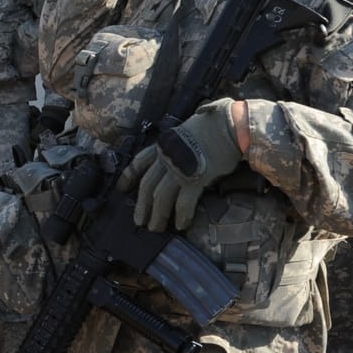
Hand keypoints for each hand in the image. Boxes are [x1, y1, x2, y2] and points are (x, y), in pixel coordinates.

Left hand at [118, 98, 242, 231]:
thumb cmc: (214, 125)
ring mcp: (179, 168)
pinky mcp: (195, 179)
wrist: (230, 125)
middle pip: (146, 185)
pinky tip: (181, 225)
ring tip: (155, 228)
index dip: (129, 176)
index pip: (139, 161)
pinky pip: (183, 202)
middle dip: (141, 206)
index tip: (122, 188)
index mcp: (163, 144)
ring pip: (160, 197)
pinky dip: (181, 215)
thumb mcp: (186, 131)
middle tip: (139, 221)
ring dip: (157, 215)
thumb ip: (177, 145)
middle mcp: (166, 157)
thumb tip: (177, 154)